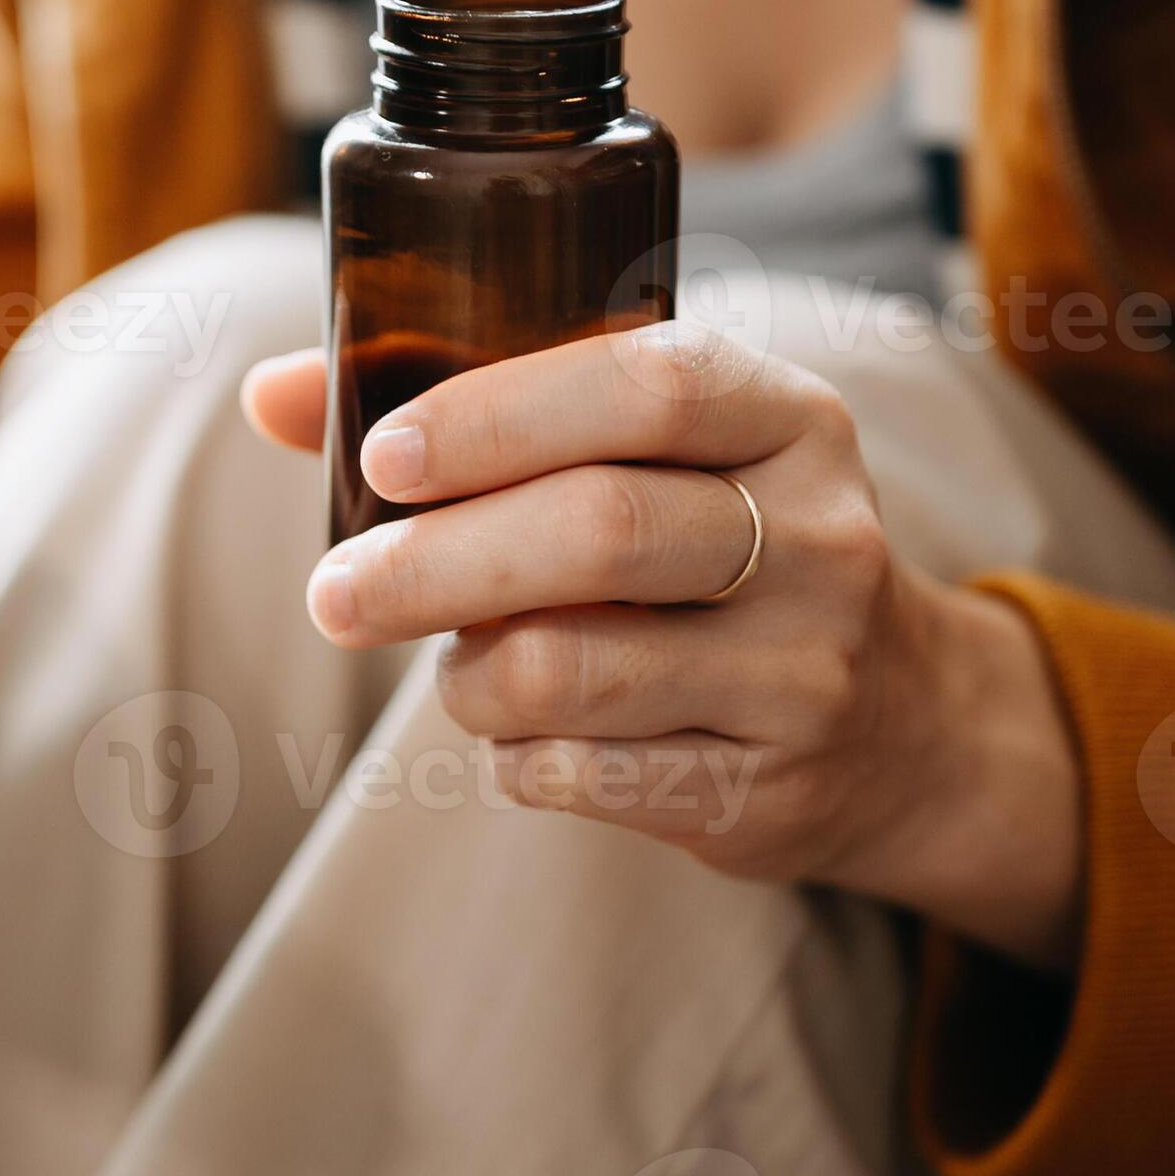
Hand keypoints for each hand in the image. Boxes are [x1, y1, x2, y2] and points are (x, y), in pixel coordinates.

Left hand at [242, 322, 1079, 967]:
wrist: (904, 725)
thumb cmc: (717, 546)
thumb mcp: (647, 456)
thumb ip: (474, 411)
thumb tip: (270, 392)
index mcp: (787, 416)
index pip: (649, 385)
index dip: (500, 416)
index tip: (384, 455)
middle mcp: (820, 534)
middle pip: (599, 531)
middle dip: (435, 563)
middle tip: (334, 593)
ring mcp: (804, 670)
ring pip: (573, 668)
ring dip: (468, 673)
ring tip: (452, 663)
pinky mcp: (769, 790)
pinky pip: (584, 777)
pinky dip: (514, 754)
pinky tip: (521, 730)